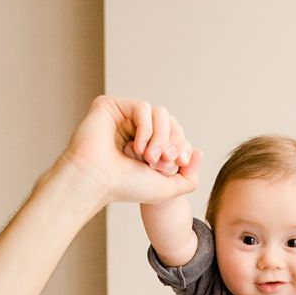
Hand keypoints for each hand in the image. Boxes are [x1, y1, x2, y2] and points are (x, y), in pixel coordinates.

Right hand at [59, 96, 200, 205]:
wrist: (97, 182)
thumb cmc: (126, 187)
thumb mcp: (167, 188)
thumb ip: (189, 177)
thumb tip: (198, 151)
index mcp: (148, 145)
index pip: (177, 135)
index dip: (183, 147)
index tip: (179, 163)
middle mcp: (136, 129)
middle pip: (172, 123)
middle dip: (173, 143)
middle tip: (161, 163)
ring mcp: (123, 117)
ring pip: (160, 113)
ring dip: (161, 137)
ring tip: (150, 158)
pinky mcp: (111, 106)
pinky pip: (143, 107)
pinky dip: (147, 128)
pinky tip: (137, 147)